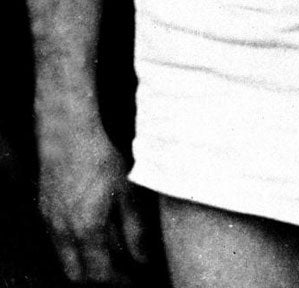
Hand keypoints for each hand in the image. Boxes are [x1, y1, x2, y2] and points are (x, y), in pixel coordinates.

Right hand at [39, 123, 153, 283]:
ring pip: (65, 261)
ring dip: (85, 264)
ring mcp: (49, 224)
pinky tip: (93, 235)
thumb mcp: (127, 192)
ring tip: (112, 253)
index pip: (99, 274)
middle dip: (98, 279)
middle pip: (77, 275)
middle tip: (122, 272)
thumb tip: (141, 258)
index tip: (133, 280)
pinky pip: (57, 244)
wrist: (67, 137)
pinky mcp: (44, 214)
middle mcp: (62, 233)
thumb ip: (134, 229)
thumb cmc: (100, 159)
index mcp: (86, 230)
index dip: (118, 282)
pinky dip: (74, 249)